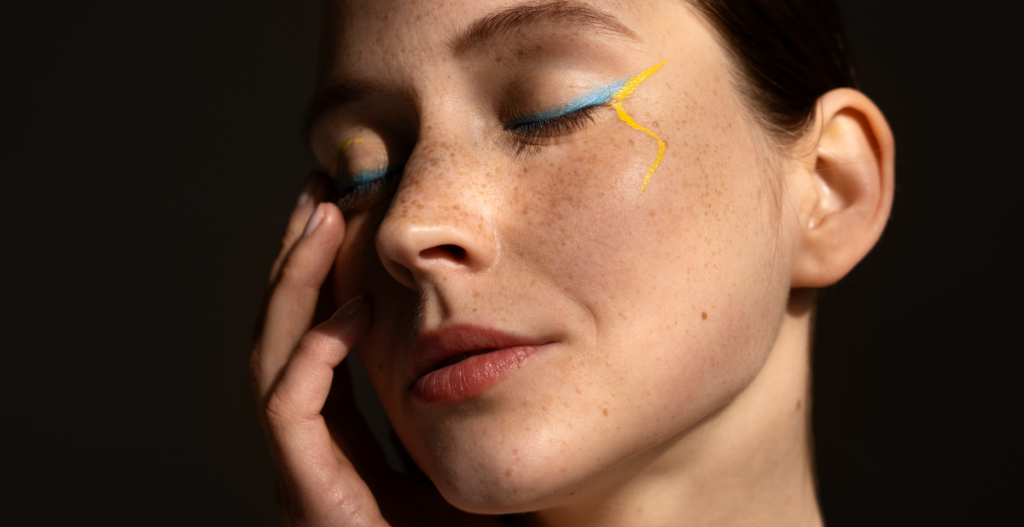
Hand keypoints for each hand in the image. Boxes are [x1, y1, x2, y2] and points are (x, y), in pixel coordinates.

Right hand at [250, 172, 502, 526]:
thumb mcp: (457, 449)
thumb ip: (447, 397)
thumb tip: (481, 327)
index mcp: (339, 436)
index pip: (312, 338)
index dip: (320, 274)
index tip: (342, 210)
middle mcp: (310, 447)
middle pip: (282, 334)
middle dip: (297, 259)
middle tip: (318, 190)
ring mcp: (303, 469)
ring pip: (275, 358)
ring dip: (297, 284)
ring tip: (324, 218)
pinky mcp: (309, 492)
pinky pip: (294, 408)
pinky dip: (317, 350)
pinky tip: (357, 305)